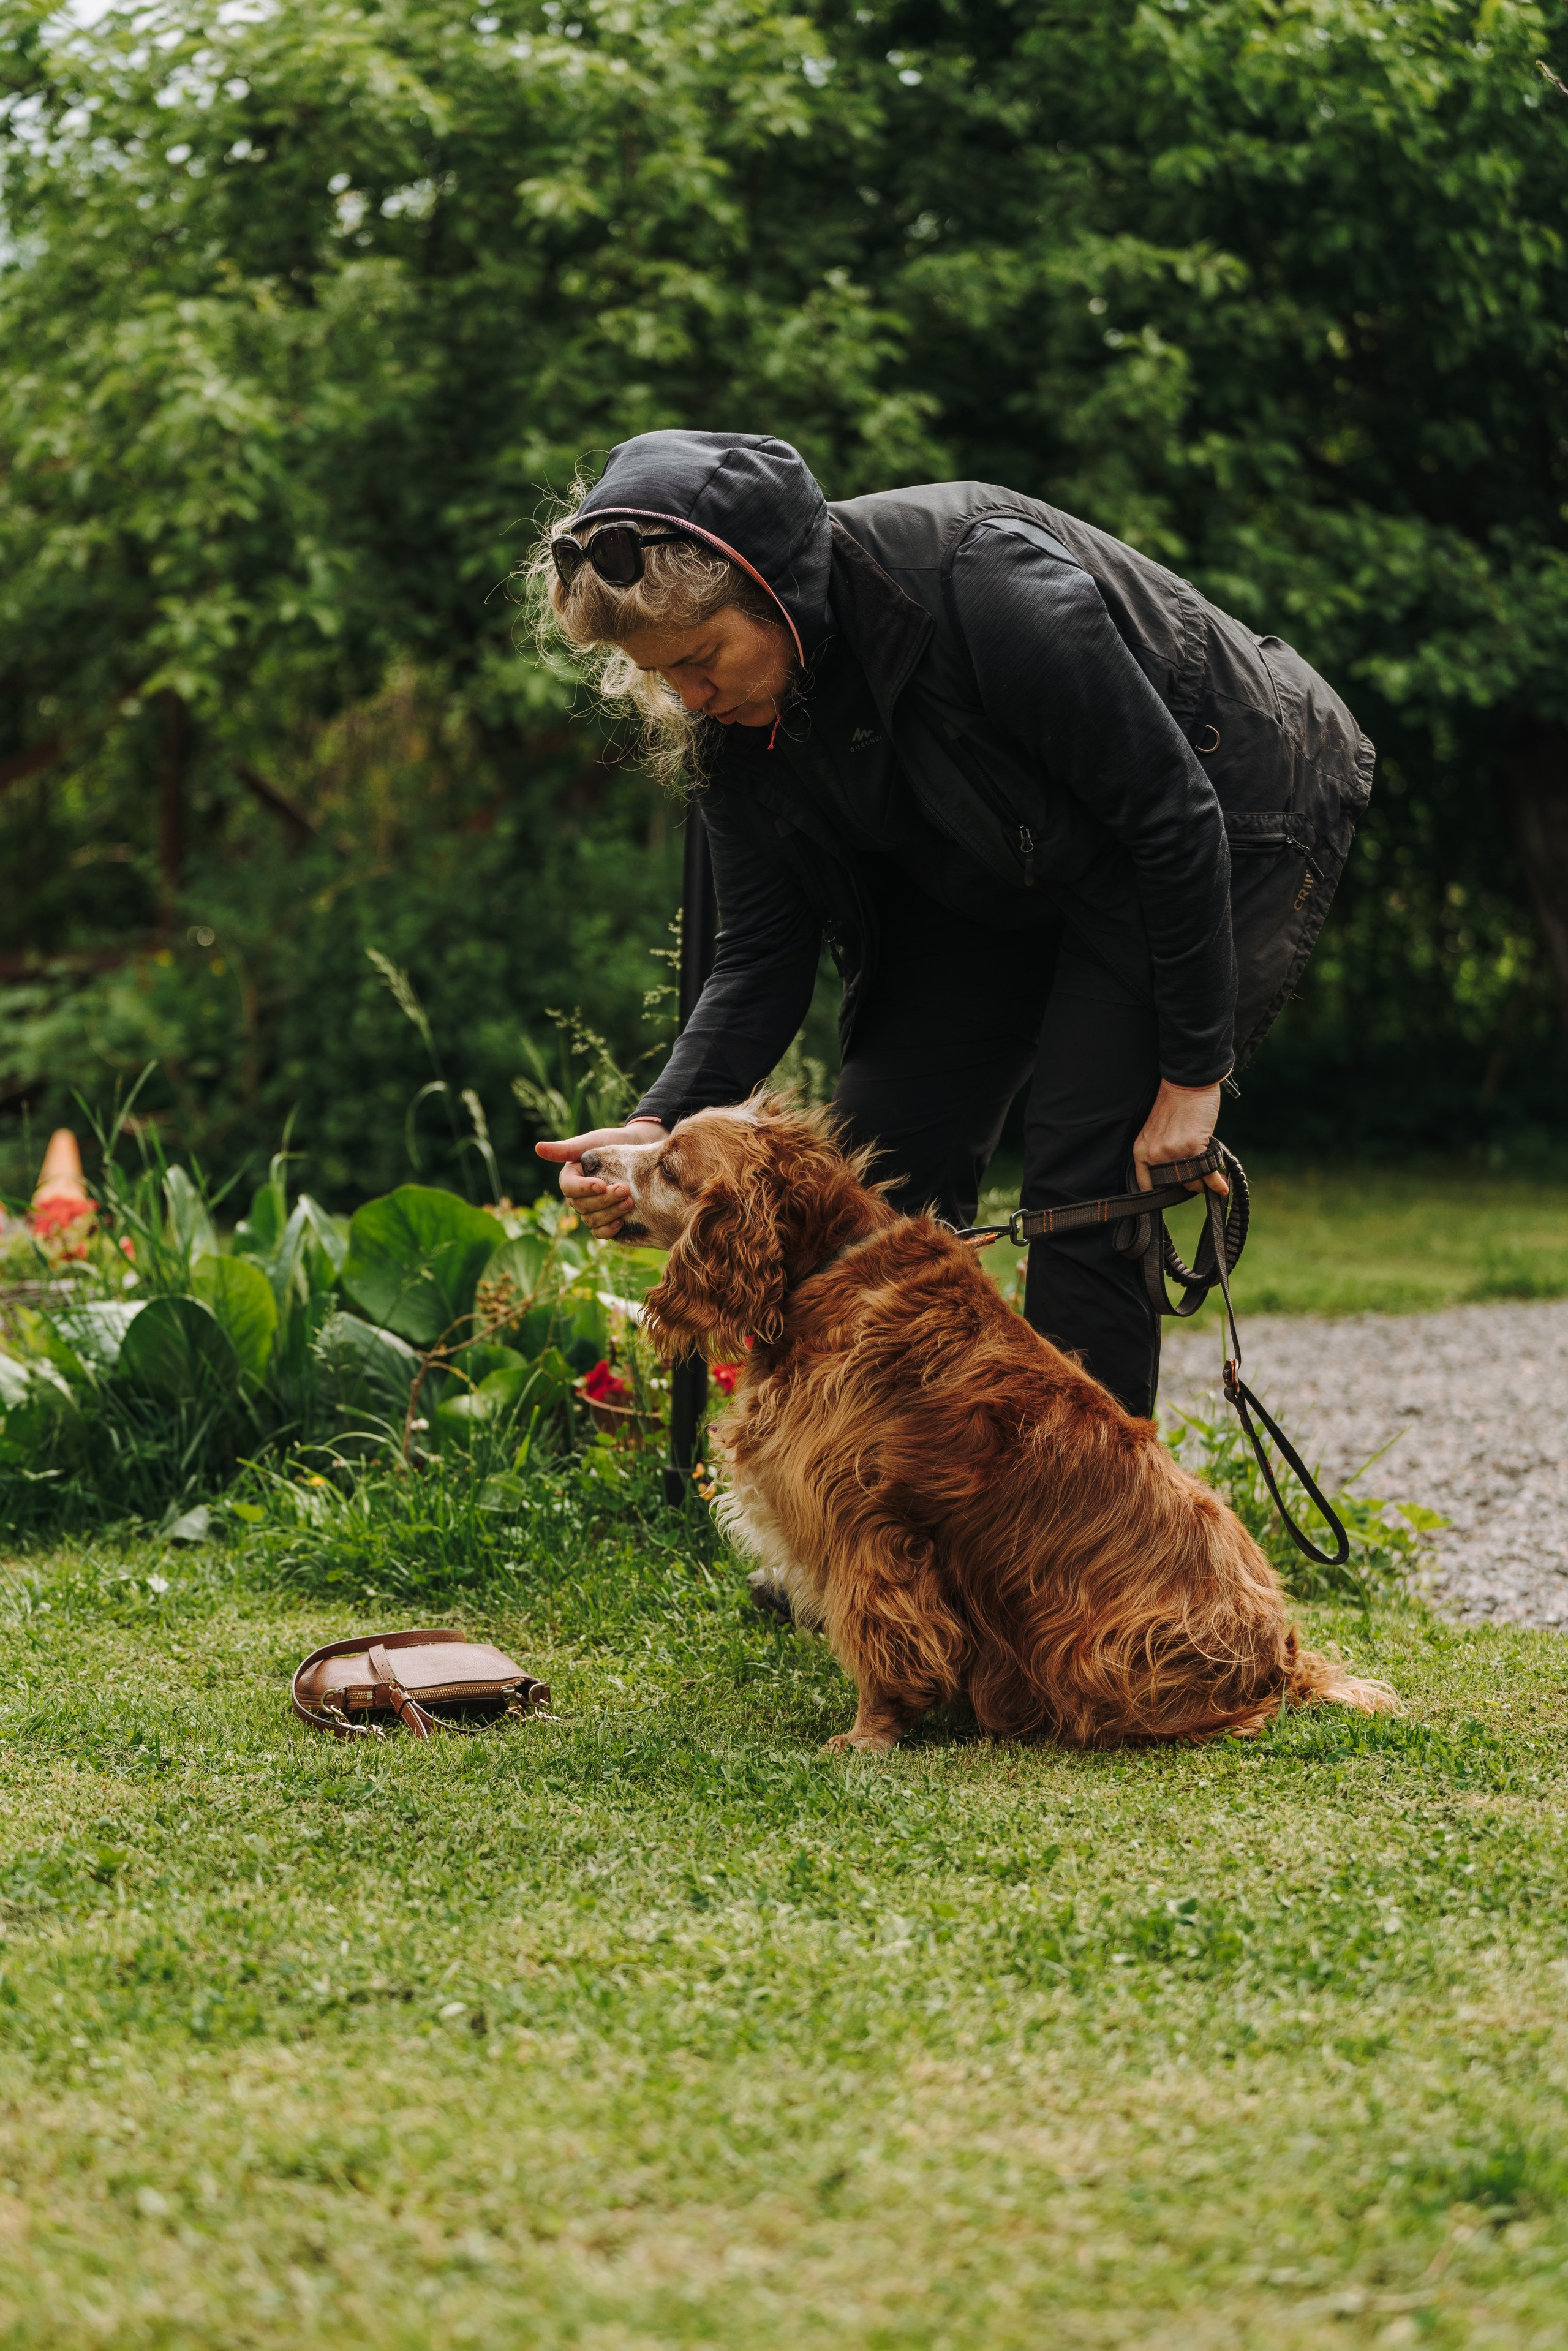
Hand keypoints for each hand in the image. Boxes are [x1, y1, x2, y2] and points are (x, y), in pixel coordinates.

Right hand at [534, 1119, 665, 1238]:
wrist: (636, 1151)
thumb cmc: (611, 1143)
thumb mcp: (591, 1142)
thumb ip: (566, 1149)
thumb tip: (537, 1148)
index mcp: (570, 1178)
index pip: (568, 1188)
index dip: (583, 1189)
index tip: (601, 1184)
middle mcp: (578, 1197)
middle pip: (582, 1206)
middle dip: (604, 1200)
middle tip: (625, 1190)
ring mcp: (591, 1210)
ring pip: (592, 1220)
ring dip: (610, 1213)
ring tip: (630, 1202)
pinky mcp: (605, 1220)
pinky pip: (600, 1232)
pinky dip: (608, 1230)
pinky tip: (621, 1222)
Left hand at [1133, 1080, 1227, 1195]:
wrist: (1188, 1083)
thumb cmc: (1176, 1105)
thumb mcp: (1158, 1132)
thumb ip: (1163, 1155)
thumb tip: (1182, 1179)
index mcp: (1142, 1151)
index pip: (1147, 1186)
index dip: (1162, 1194)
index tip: (1175, 1197)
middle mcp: (1154, 1154)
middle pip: (1174, 1186)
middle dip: (1190, 1187)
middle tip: (1201, 1183)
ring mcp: (1172, 1152)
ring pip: (1192, 1182)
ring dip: (1205, 1183)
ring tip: (1213, 1178)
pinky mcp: (1191, 1147)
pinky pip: (1207, 1173)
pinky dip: (1217, 1181)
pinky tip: (1222, 1185)